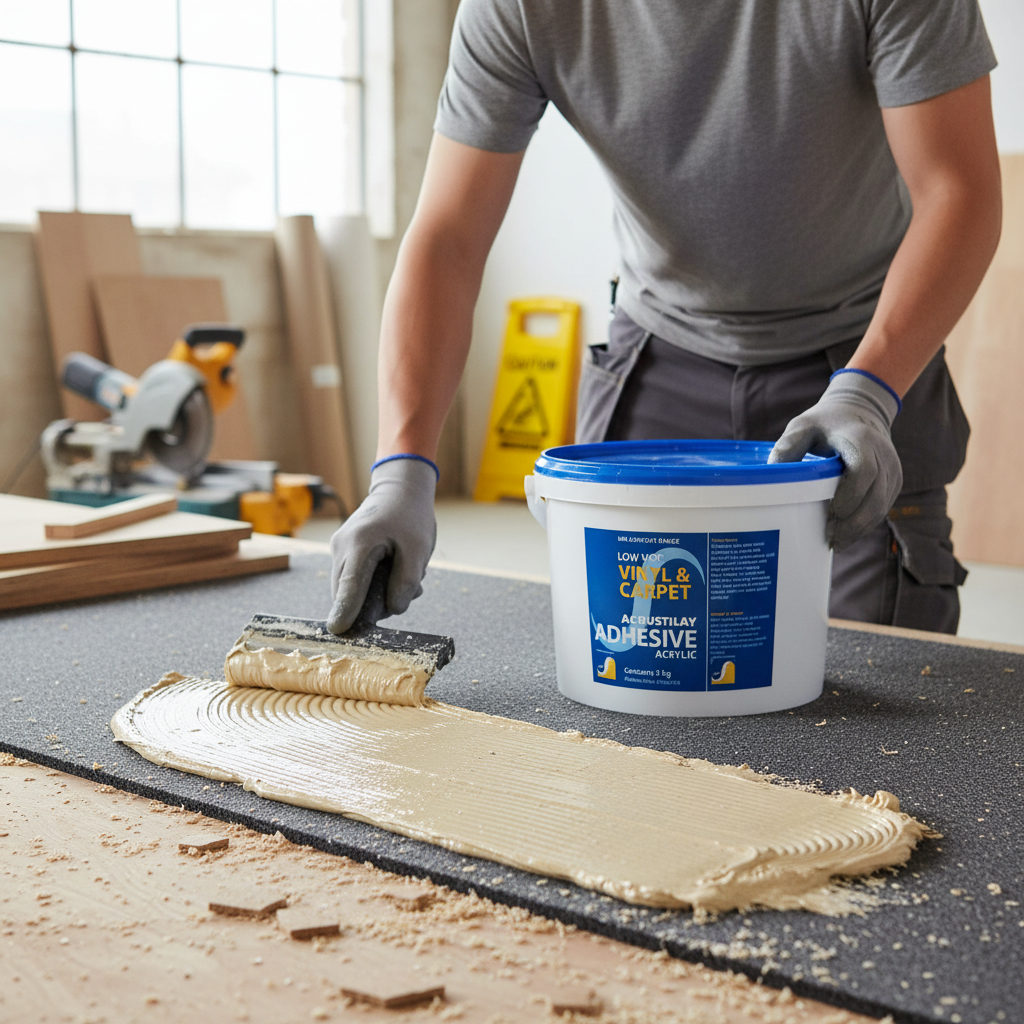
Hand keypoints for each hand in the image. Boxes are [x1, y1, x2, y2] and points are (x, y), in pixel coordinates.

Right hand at [327, 457, 436, 633]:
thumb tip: (393, 609)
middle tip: (408, 592)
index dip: (345, 610)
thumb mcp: (418, 549)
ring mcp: (339, 548)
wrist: (399, 488)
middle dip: (372, 604)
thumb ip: (406, 581)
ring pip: (350, 587)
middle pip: (346, 591)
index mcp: (360, 544)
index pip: (349, 585)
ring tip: (407, 576)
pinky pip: (353, 578)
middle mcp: (342, 547)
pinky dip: (373, 583)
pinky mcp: (343, 551)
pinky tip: (395, 571)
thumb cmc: (410, 515)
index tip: (339, 632)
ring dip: (376, 593)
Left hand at [769, 370, 901, 549]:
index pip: (864, 471)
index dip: (850, 496)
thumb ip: (788, 445)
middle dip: (853, 522)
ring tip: (836, 541)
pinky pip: (882, 508)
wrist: (860, 410)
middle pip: (875, 496)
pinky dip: (866, 523)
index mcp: (861, 439)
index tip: (831, 514)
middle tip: (830, 538)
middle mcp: (883, 455)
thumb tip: (771, 472)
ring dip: (860, 528)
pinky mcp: (894, 481)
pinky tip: (847, 533)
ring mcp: (892, 469)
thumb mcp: (803, 425)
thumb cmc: (826, 422)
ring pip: (881, 507)